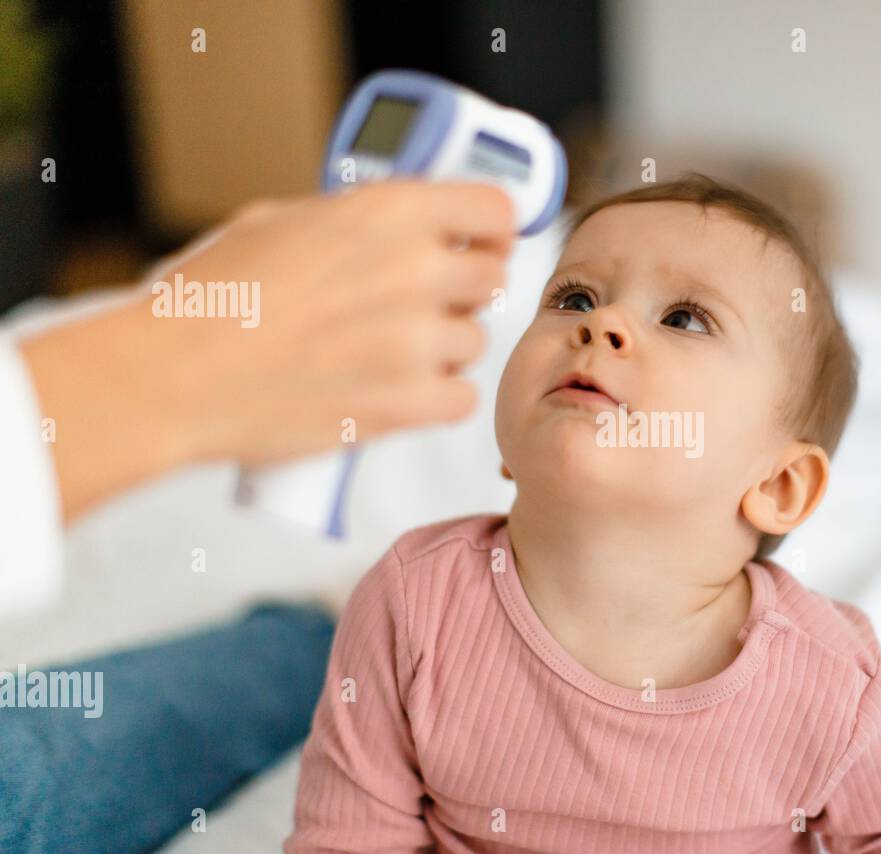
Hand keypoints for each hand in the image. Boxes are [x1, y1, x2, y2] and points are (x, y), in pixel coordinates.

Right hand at [20, 180, 516, 523]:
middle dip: (463, 290)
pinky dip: (438, 400)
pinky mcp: (408, 405)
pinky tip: (399, 392)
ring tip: (386, 353)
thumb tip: (396, 227)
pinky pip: (462, 400)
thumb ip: (357, 221)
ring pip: (474, 342)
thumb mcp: (281, 221)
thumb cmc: (212, 299)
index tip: (481, 241)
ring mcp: (416, 342)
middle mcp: (415, 271)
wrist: (173, 376)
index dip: (493, 228)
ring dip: (444, 349)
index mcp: (388, 212)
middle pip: (492, 279)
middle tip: (421, 303)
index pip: (496, 209)